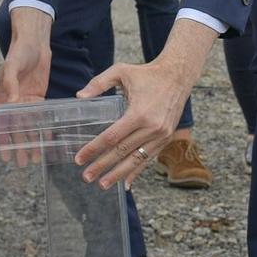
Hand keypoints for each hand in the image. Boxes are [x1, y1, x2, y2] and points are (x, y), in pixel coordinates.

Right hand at [0, 8, 53, 165]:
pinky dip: (43, 128)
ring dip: (32, 141)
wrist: (34, 41)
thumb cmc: (18, 52)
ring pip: (28, 126)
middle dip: (19, 145)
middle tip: (23, 163)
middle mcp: (12, 103)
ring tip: (36, 158)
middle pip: (15, 128)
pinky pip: (40, 116)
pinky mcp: (38, 98)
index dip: (3, 140)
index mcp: (1, 97)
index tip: (5, 156)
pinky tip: (48, 140)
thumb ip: (10, 84)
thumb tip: (11, 103)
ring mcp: (25, 101)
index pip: (1, 123)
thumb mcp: (11, 66)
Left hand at [74, 57, 197, 188]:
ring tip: (102, 184)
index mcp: (139, 113)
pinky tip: (125, 183)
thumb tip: (79, 97)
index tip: (80, 158)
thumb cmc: (146, 73)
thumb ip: (99, 83)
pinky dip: (136, 171)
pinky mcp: (166, 138)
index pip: (112, 137)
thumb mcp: (121, 71)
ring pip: (136, 159)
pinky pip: (148, 158)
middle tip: (86, 177)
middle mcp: (151, 127)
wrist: (178, 76)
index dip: (94, 149)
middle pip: (122, 152)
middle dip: (102, 166)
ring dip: (118, 174)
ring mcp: (160, 135)